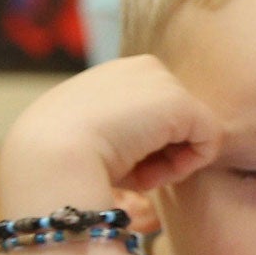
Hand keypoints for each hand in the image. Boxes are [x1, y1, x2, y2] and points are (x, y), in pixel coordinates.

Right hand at [4, 55, 223, 196]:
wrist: (47, 159)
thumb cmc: (55, 163)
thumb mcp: (83, 146)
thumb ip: (119, 143)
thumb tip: (148, 184)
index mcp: (110, 77)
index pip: (147, 114)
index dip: (138, 148)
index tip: (111, 165)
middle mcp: (137, 69)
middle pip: (170, 121)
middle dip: (156, 154)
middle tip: (128, 174)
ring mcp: (160, 81)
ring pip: (190, 131)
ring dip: (169, 163)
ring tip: (137, 176)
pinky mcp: (180, 102)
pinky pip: (208, 139)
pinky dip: (187, 166)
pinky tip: (153, 174)